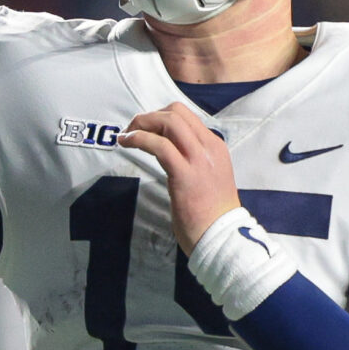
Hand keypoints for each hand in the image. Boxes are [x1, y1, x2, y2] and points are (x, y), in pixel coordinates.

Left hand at [119, 102, 241, 251]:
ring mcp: (199, 160)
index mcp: (215, 146)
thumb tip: (169, 150)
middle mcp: (209, 147)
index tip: (145, 127)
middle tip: (132, 129)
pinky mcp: (185, 175)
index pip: (187, 115)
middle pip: (176, 113)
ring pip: (169, 123)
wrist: (222, 236)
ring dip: (141, 124)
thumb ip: (193, 160)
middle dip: (148, 116)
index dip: (160, 115)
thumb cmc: (211, 213)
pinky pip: (159, 146)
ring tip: (126, 135)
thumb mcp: (208, 176)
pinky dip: (139, 139)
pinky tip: (127, 143)